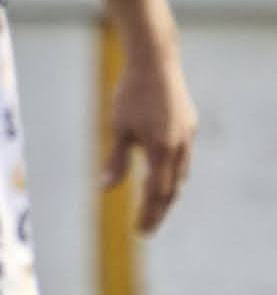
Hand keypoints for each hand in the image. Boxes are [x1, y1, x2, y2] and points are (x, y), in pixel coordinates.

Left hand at [109, 39, 197, 232]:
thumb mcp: (118, 129)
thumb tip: (106, 189)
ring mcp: (187, 134)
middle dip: (159, 210)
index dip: (149, 214)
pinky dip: (174, 172)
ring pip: (181, 173)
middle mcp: (179, 145)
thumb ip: (116, 161)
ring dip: (168, 192)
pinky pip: (184, 157)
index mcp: (162, 150)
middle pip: (171, 188)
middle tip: (147, 228)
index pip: (156, 193)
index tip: (141, 232)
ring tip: (155, 206)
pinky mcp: (188, 124)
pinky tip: (166, 174)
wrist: (155, 62)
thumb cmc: (131, 95)